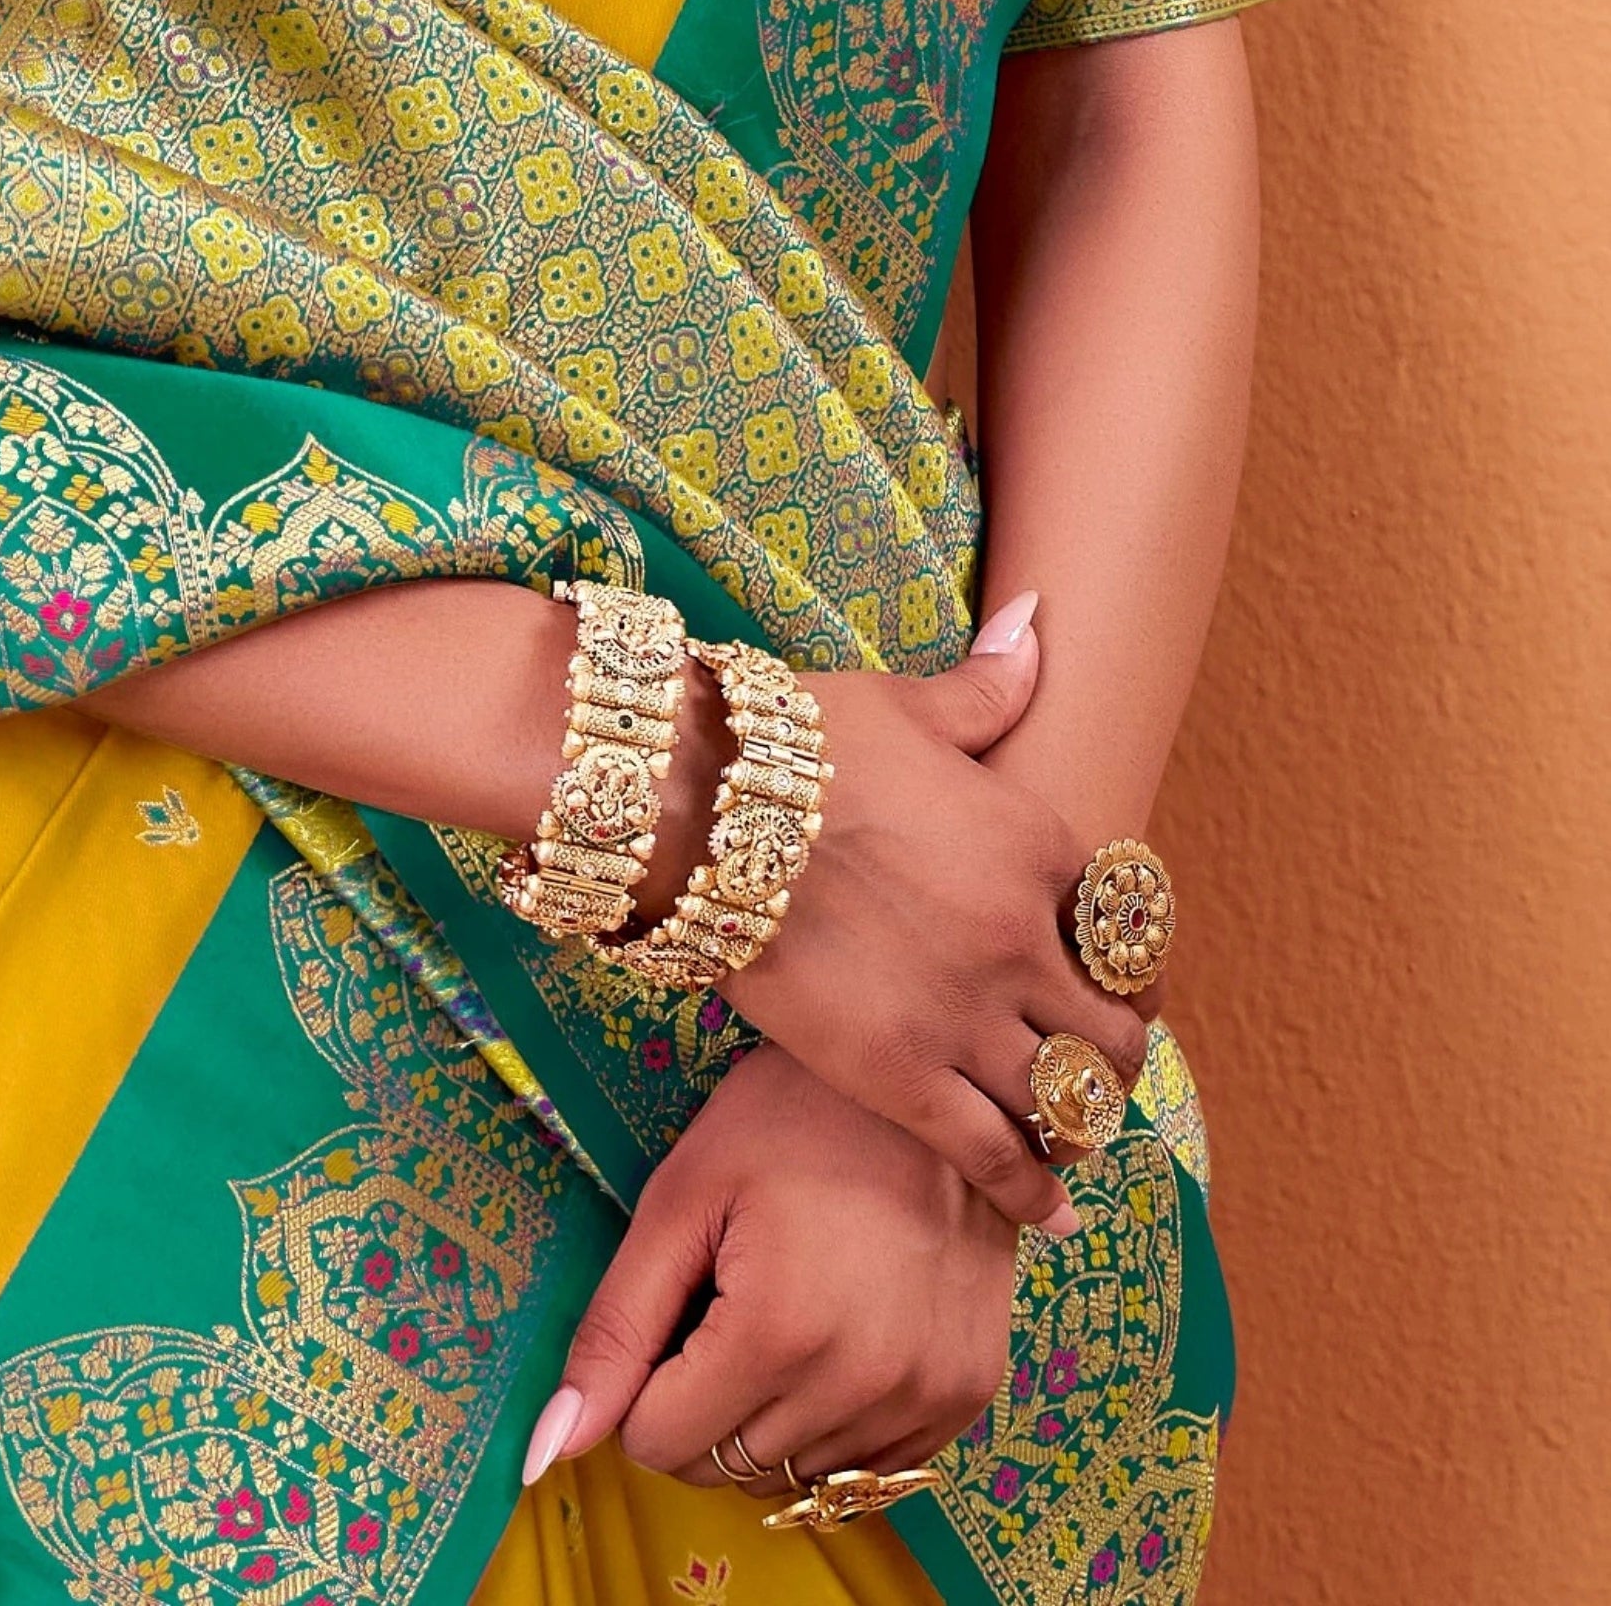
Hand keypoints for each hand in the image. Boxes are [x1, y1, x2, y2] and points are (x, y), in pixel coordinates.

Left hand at [522, 1041, 1019, 1491]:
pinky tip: (840, 1333)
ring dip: (768, 1417)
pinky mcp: (965, 1396)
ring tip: (788, 1309)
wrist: (930, 1081)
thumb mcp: (682, 1199)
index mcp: (778, 1333)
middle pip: (724, 1468)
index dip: (644, 1383)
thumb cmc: (791, 1118)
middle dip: (700, 1404)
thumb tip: (550, 1448)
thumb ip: (615, 1328)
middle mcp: (860, 1386)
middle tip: (726, 1302)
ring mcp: (925, 1398)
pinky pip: (867, 1467)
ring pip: (794, 1479)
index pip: (659, 1443)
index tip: (675, 1309)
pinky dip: (834, 1421)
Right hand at [727, 594, 1147, 1229]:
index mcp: (1036, 845)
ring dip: (1082, 1121)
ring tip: (1074, 1135)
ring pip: (1070, 1098)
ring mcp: (966, 1015)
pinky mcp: (902, 1077)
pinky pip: (994, 1154)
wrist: (702, 805)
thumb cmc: (801, 740)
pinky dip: (1031, 1192)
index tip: (1120, 975)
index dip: (1131, 958)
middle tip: (1098, 1062)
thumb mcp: (910, 706)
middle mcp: (1021, 938)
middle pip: (1116, 1029)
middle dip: (1117, 1051)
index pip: (1127, 924)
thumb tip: (1040, 623)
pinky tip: (1048, 1212)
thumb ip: (988, 688)